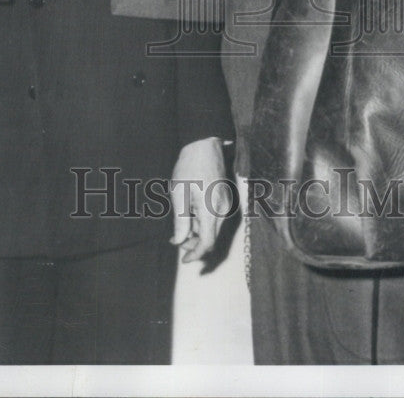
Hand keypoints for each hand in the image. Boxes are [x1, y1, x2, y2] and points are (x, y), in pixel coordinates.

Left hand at [170, 137, 229, 262]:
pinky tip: (190, 215)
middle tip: (176, 239)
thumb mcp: (179, 194)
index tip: (184, 260)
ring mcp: (226, 204)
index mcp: (211, 210)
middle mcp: (223, 210)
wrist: (204, 144)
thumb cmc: (189, 166)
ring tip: (181, 224)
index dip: (195, 254)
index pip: (207, 243)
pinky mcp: (225, 199)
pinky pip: (215, 218)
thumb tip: (179, 241)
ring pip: (213, 229)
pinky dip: (203, 222)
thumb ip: (181, 221)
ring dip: (198, 233)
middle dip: (195, 244)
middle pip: (212, 239)